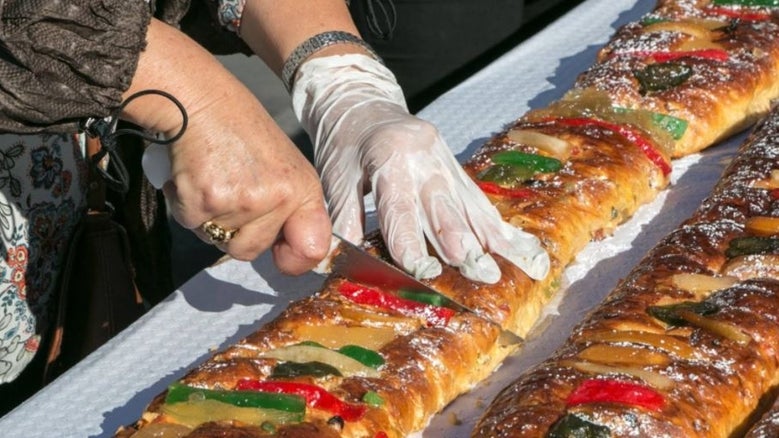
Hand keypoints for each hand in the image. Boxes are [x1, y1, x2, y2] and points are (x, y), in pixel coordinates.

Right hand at [123, 19, 331, 273]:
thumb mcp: (285, 166)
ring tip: (213, 180)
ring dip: (208, 219)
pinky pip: (191, 225)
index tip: (281, 255)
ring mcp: (242, 202)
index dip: (294, 260)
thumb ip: (293, 207)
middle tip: (230, 191)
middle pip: (250, 251)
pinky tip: (192, 176)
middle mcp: (278, 199)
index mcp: (303, 190)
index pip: (313, 248)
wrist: (201, 101)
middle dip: (235, 231)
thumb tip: (294, 254)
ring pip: (217, 240)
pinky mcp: (205, 200)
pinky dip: (184, 205)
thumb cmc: (242, 134)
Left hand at [292, 55, 548, 282]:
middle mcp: (424, 158)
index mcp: (390, 157)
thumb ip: (344, 217)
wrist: (362, 103)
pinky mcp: (455, 167)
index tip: (425, 272)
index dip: (412, 244)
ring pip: (470, 205)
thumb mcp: (334, 177)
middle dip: (464, 244)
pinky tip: (516, 246)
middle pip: (445, 209)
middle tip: (482, 272)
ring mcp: (445, 161)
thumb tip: (340, 258)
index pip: (402, 210)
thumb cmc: (346, 144)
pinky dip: (496, 225)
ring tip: (517, 264)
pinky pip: (478, 199)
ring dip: (492, 239)